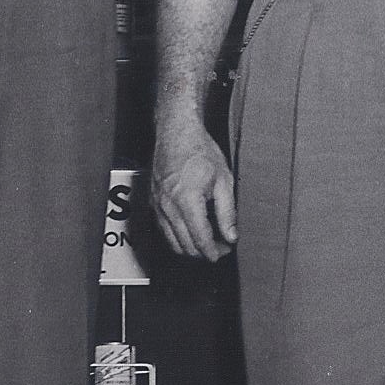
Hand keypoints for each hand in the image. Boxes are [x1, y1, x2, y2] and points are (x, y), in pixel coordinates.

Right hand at [151, 118, 237, 263]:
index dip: (213, 252)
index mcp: (187, 201)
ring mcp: (157, 205)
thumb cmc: (199, 151)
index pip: (200, 239)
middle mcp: (168, 206)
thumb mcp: (223, 180)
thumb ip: (227, 212)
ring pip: (171, 241)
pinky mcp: (152, 203)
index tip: (224, 252)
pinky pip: (163, 230)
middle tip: (220, 247)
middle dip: (203, 252)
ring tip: (208, 241)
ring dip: (190, 247)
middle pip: (184, 245)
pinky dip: (177, 237)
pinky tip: (192, 231)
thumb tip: (231, 236)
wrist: (176, 132)